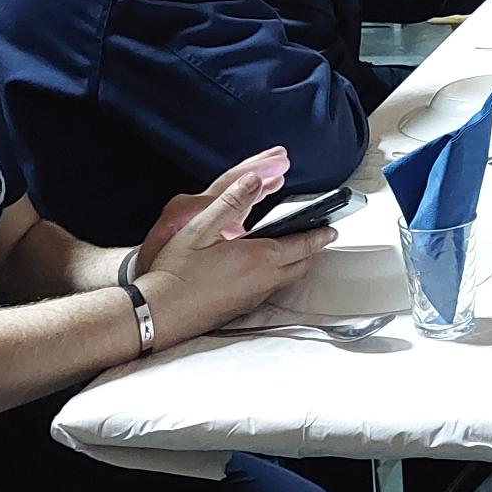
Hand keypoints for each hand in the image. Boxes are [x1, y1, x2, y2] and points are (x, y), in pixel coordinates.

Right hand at [137, 164, 334, 346]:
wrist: (160, 311)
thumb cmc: (177, 271)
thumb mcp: (201, 228)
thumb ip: (231, 203)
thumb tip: (254, 180)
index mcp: (259, 258)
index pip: (302, 245)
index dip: (320, 234)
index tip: (331, 227)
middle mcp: (263, 281)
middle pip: (301, 266)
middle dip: (312, 251)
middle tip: (317, 237)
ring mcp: (253, 298)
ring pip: (287, 280)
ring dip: (296, 265)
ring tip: (294, 250)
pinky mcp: (242, 309)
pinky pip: (270, 290)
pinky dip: (278, 277)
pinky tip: (262, 269)